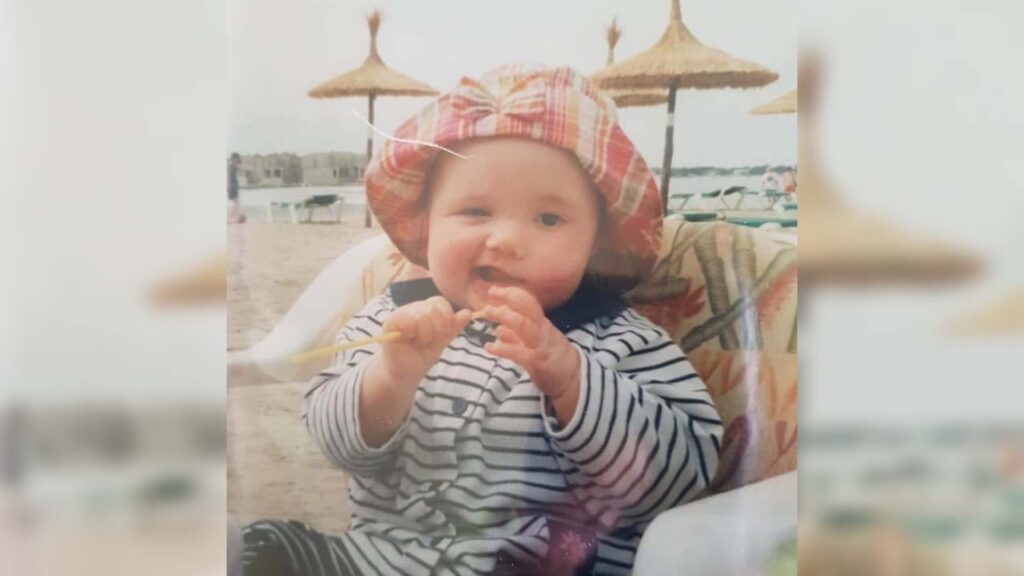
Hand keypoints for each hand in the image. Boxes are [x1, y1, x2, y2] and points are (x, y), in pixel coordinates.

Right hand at [376, 296, 471, 388]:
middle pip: (433, 307)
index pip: (440, 302)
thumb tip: (468, 312)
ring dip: (425, 334)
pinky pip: (407, 319)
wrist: (405, 373)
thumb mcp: (441, 341)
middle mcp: (412, 308)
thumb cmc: (421, 356)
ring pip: (422, 314)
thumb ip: (453, 327)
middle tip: (428, 342)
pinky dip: (413, 333)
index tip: (443, 335)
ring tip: (419, 343)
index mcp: (425, 310)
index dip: (446, 318)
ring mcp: (400, 313)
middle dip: (437, 329)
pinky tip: (409, 340)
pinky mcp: (391, 322)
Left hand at [483, 286, 579, 403]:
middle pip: (526, 309)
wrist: (572, 378)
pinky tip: (489, 347)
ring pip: (524, 326)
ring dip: (504, 317)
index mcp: (542, 324)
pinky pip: (519, 352)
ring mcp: (540, 346)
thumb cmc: (552, 358)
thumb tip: (499, 328)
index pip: (529, 302)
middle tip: (486, 304)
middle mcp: (542, 331)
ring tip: (486, 315)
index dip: (511, 294)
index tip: (493, 290)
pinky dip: (502, 348)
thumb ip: (517, 336)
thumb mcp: (535, 343)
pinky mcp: (537, 362)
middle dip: (506, 300)